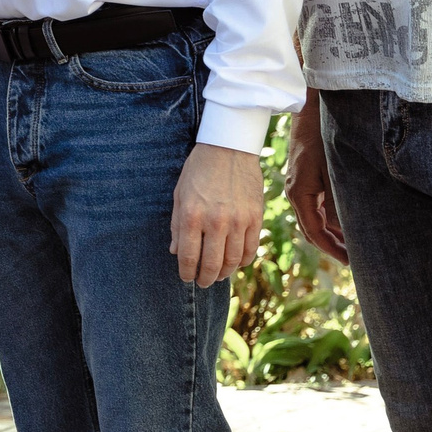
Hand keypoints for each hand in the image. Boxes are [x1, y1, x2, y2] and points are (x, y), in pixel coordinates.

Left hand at [171, 142, 263, 287]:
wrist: (228, 148)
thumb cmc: (198, 170)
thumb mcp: (179, 194)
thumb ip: (177, 225)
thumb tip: (175, 252)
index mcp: (192, 215)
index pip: (189, 256)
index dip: (186, 272)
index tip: (186, 278)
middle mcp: (216, 221)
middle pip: (212, 264)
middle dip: (205, 278)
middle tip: (202, 282)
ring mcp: (238, 221)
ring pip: (233, 261)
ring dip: (225, 273)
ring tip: (218, 275)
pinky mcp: (255, 218)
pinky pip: (251, 249)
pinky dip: (244, 261)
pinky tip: (236, 263)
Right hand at [282, 97, 347, 263]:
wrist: (310, 108)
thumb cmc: (323, 137)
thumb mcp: (333, 172)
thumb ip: (336, 204)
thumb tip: (342, 232)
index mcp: (299, 192)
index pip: (314, 232)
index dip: (332, 249)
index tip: (350, 262)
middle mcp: (296, 191)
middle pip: (311, 228)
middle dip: (331, 245)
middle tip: (355, 259)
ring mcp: (298, 184)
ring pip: (313, 218)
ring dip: (330, 233)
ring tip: (352, 245)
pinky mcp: (304, 177)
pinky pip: (314, 206)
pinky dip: (327, 218)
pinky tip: (342, 221)